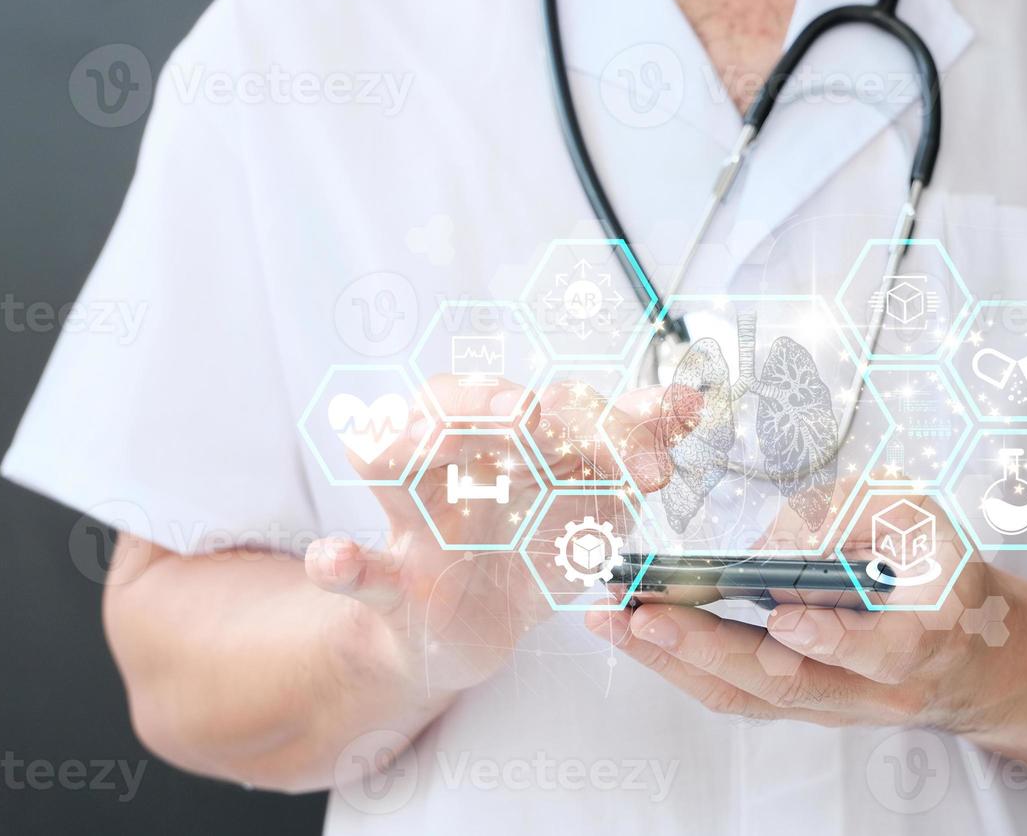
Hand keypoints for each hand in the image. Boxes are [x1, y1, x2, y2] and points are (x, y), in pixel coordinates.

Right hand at [304, 375, 677, 695]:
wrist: (475, 628)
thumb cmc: (529, 542)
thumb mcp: (593, 496)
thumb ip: (633, 446)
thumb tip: (691, 399)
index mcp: (508, 435)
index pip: (551, 403)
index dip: (607, 422)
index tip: (657, 460)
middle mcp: (455, 461)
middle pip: (452, 403)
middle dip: (486, 400)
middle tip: (528, 415)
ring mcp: (416, 519)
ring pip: (389, 461)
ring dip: (406, 444)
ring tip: (426, 441)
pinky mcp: (392, 583)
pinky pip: (356, 569)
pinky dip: (340, 562)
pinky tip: (335, 557)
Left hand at [586, 492, 1015, 733]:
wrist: (971, 655)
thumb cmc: (943, 576)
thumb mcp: (925, 522)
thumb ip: (862, 511)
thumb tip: (780, 533)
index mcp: (923, 640)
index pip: (878, 653)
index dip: (833, 639)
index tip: (786, 617)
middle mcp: (873, 691)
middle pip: (786, 684)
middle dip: (706, 648)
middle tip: (644, 615)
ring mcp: (831, 707)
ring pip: (748, 697)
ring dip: (674, 662)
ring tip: (613, 623)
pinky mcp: (798, 707)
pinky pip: (735, 694)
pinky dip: (680, 664)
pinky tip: (635, 634)